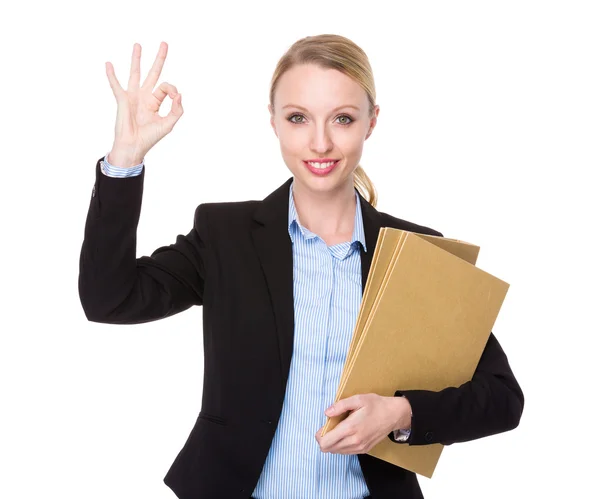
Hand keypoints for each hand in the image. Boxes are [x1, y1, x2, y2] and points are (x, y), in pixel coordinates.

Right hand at [105, 41, 182, 165]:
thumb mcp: (168, 124)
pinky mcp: (123, 100)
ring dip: (136, 59)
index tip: (175, 96)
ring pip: (135, 73)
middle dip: (159, 59)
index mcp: (155, 102)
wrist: (134, 146)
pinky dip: (112, 75)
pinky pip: (116, 85)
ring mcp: (133, 97)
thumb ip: (177, 109)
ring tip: (138, 45)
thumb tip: (179, 93)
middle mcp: (144, 96)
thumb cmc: (149, 138)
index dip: (172, 89)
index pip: (166, 87)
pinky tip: (108, 64)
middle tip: (164, 43)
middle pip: (153, 73)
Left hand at [315, 393, 411, 454]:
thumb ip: (340, 405)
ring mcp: (359, 448)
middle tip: (329, 427)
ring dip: (333, 443)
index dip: (319, 436)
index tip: (322, 426)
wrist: (394, 415)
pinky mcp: (364, 450)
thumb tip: (327, 413)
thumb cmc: (375, 405)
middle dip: (324, 439)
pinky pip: (346, 452)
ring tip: (339, 429)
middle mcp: (354, 441)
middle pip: (328, 449)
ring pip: (336, 451)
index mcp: (350, 428)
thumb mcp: (358, 399)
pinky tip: (346, 434)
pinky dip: (341, 445)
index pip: (326, 442)